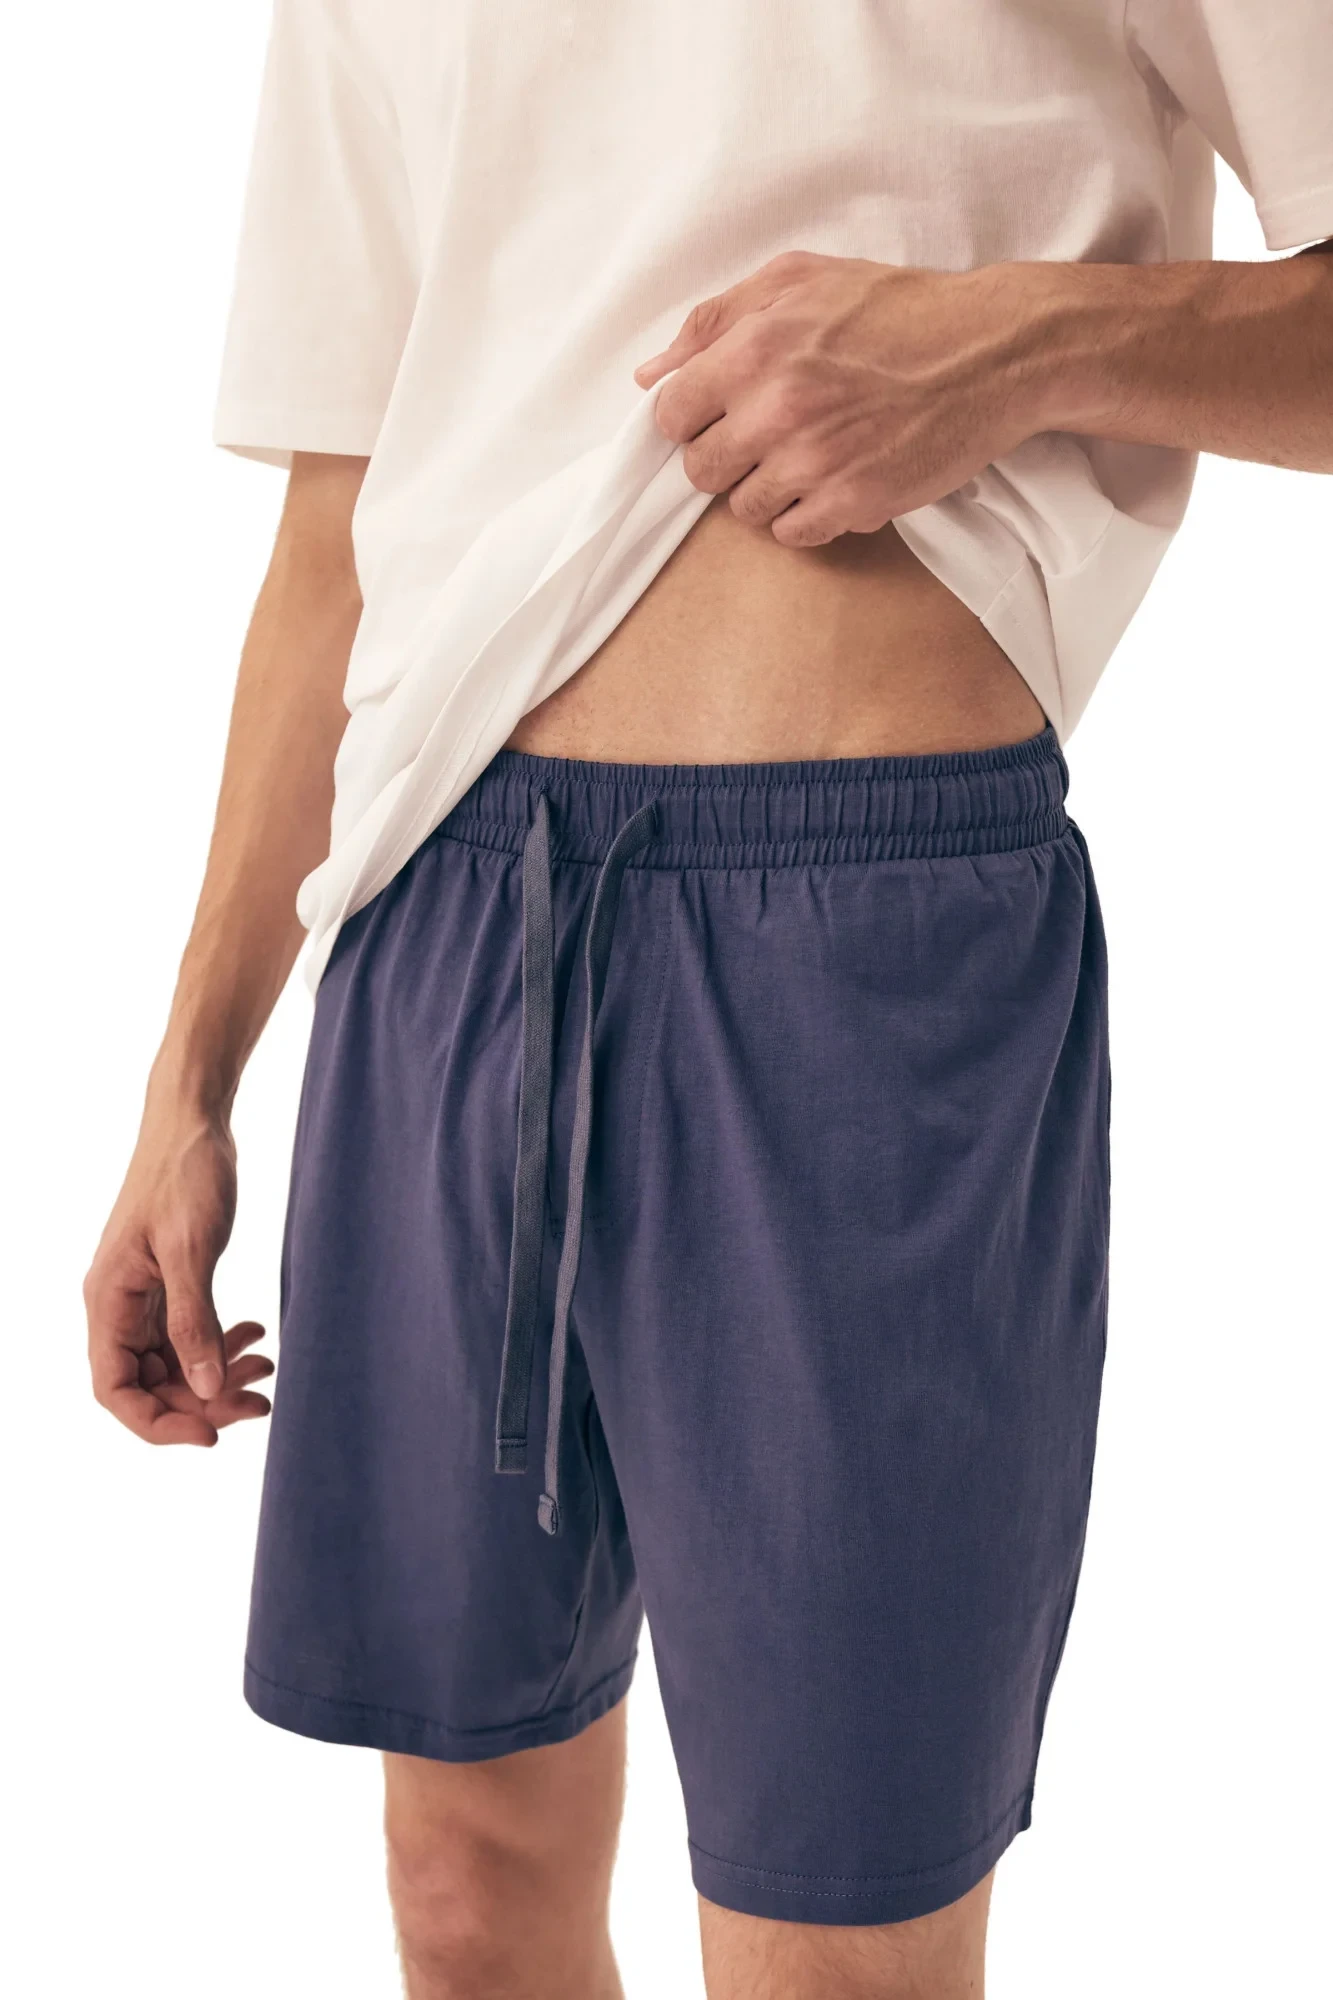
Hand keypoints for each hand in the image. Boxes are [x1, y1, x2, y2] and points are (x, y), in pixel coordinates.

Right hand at [85, 1106, 272, 1445]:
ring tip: (267, 1367)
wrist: (194, 1119)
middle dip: (203, 1399)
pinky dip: (221, 1342)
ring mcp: (142, 1295)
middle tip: (260, 1401)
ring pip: (174, 1361)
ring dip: (218, 1374)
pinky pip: (189, 1332)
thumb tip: (203, 1388)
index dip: (157, 1422)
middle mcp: (117, 1304)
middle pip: (149, 1382)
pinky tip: (256, 1333)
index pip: (114, 1389)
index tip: (210, 1434)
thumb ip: (195, 1321)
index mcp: (107, 1300)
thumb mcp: (192, 1249)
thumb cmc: (185, 1172)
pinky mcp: (169, 1281)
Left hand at [634, 251, 1044, 546]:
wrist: (994, 352)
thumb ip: (716, 320)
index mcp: (755, 347)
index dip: (691, 418)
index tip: (720, 415)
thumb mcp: (801, 280)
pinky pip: (793, 533)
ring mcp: (814, 462)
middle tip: (766, 438)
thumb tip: (651, 373)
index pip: (671, 415)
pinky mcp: (853, 503)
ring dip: (767, 490)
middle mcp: (777, 408)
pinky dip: (807, 515)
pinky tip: (835, 481)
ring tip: (809, 457)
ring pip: (744, 509)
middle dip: (725, 458)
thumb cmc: (897, 309)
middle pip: (701, 471)